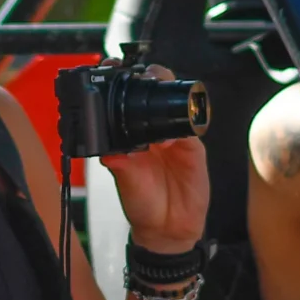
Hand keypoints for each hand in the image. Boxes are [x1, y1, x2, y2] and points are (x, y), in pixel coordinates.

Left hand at [98, 70, 210, 253]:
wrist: (168, 228)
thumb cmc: (143, 204)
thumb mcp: (126, 183)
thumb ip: (120, 165)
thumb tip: (107, 151)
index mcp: (129, 135)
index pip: (126, 101)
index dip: (121, 83)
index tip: (112, 70)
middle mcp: (150, 132)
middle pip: (154, 93)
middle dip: (149, 78)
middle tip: (142, 77)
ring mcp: (173, 137)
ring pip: (173, 104)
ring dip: (167, 94)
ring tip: (157, 95)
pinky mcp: (192, 148)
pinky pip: (190, 128)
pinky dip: (181, 128)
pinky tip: (169, 140)